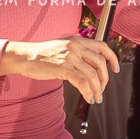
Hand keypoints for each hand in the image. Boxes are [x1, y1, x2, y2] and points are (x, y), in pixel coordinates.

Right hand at [0, 37, 120, 102]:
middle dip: (105, 79)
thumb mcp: (61, 48)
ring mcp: (69, 56)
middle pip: (100, 63)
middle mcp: (75, 46)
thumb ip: (76, 53)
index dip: (112, 58)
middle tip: (102, 89)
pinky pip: (82, 82)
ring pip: (92, 75)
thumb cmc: (40, 55)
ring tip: (96, 98)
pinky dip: (88, 92)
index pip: (102, 46)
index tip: (115, 69)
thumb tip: (90, 68)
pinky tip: (88, 97)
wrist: (24, 56)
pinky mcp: (63, 68)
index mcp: (76, 40)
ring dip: (97, 89)